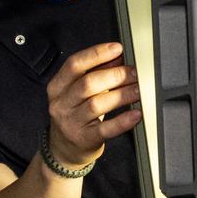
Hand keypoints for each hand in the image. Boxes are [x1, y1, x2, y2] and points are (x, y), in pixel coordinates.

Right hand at [43, 41, 141, 170]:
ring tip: (139, 90)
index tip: (118, 49)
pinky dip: (123, 121)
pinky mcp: (84, 139)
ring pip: (97, 104)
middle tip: (134, 72)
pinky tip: (136, 114)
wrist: (64, 149)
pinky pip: (106, 129)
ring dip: (122, 94)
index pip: (74, 64)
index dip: (97, 54)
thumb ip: (94, 74)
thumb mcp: (76, 93)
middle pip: (88, 83)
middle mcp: (61, 104)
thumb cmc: (74, 115)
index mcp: (57, 87)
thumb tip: (117, 57)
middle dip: (115, 74)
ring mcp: (71, 123)